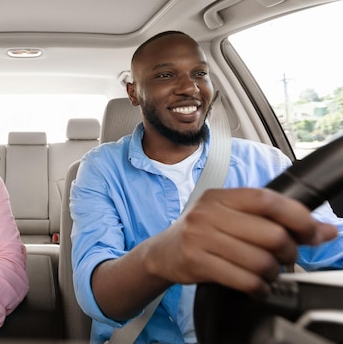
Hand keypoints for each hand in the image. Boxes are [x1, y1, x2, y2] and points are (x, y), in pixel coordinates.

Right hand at [148, 187, 337, 296]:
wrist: (161, 252)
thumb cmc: (201, 233)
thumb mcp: (229, 216)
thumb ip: (271, 219)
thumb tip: (323, 230)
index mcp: (220, 197)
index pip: (267, 200)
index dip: (297, 216)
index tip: (313, 232)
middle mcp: (208, 213)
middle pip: (270, 233)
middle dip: (289, 252)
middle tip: (285, 258)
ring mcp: (199, 237)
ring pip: (259, 260)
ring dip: (273, 274)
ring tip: (267, 274)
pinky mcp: (195, 261)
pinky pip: (242, 279)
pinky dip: (258, 288)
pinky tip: (255, 286)